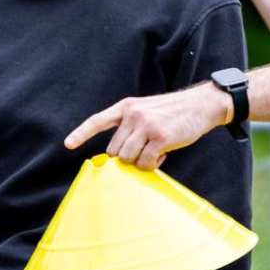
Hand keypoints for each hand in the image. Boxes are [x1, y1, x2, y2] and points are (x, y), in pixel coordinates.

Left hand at [64, 83, 230, 168]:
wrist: (201, 105)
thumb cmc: (173, 113)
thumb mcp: (147, 111)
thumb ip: (130, 127)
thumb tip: (118, 156)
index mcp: (127, 107)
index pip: (98, 121)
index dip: (82, 134)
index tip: (68, 145)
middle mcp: (133, 115)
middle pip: (115, 150)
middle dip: (127, 157)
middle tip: (145, 151)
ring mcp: (146, 126)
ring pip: (128, 159)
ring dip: (141, 162)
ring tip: (156, 152)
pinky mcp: (160, 138)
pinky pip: (146, 163)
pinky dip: (153, 164)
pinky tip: (164, 154)